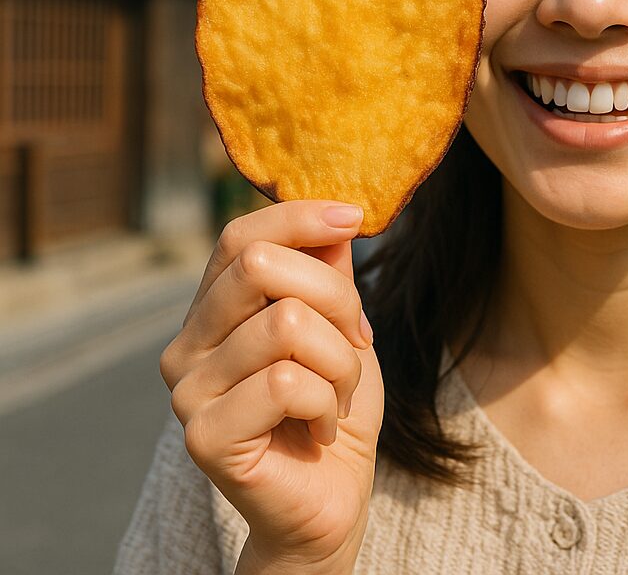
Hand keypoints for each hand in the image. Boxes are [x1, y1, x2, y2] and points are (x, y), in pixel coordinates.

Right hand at [159, 201, 383, 572]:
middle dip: (335, 297)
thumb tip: (333, 215)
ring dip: (340, 360)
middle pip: (261, 265)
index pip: (241, 235)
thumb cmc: (334, 406)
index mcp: (213, 311)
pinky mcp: (203, 436)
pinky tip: (321, 427)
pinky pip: (287, 382)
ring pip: (286, 322)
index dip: (299, 216)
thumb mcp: (341, 326)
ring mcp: (188, 391)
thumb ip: (328, 272)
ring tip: (337, 395)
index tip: (354, 217)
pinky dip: (326, 402)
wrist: (331, 499)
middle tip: (354, 342)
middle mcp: (186, 345)